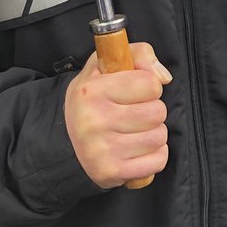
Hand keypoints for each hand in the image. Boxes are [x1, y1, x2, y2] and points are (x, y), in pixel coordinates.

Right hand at [64, 44, 170, 188]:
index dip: (149, 87)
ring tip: (133, 131)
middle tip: (133, 114)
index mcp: (92, 91)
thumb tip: (163, 78)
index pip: (151, 84)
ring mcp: (100, 150)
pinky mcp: (110, 172)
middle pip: (158, 112)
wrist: (63, 140)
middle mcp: (93, 121)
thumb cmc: (96, 97)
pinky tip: (136, 150)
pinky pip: (158, 161)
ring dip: (153, 133)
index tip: (134, 92)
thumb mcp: (108, 65)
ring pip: (159, 137)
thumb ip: (140, 54)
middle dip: (152, 111)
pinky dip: (154, 155)